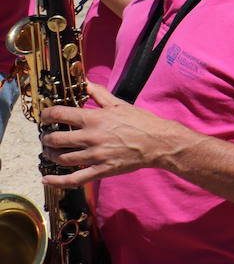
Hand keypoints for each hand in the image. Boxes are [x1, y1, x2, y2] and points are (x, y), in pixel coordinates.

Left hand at [39, 83, 178, 186]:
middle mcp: (91, 137)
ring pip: (61, 158)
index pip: (59, 114)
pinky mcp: (101, 170)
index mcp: (94, 119)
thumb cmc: (141, 122)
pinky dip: (57, 181)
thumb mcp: (119, 104)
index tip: (45, 117)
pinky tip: (47, 179)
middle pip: (55, 139)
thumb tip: (85, 82)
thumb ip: (99, 93)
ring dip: (50, 155)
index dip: (46, 115)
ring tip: (50, 152)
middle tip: (47, 137)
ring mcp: (95, 156)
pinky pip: (74, 179)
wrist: (159, 142)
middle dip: (46, 138)